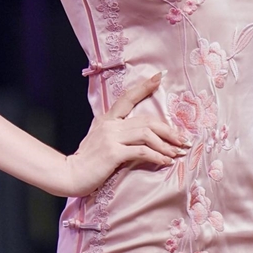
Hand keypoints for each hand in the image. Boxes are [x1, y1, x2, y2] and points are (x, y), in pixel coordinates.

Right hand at [64, 72, 191, 196]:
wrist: (69, 175)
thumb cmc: (86, 160)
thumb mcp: (99, 139)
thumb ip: (115, 132)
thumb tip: (138, 133)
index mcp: (107, 119)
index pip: (128, 97)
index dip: (144, 87)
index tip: (159, 77)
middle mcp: (110, 124)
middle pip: (146, 120)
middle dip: (168, 129)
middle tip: (183, 138)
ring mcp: (111, 137)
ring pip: (147, 134)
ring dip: (166, 144)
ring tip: (178, 152)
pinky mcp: (113, 153)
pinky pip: (141, 151)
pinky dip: (157, 156)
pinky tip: (165, 161)